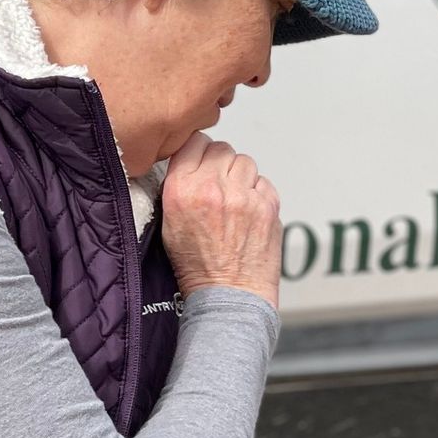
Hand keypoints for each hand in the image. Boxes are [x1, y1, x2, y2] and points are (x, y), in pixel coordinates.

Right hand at [161, 132, 280, 308]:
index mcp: (182, 190)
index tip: (200, 161)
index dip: (198, 151)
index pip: (194, 142)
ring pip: (245, 162)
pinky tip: (249, 213)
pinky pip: (264, 182)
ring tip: (234, 200)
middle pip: (222, 149)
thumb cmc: (198, 266)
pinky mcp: (267, 205)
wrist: (228, 294)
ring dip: (240, 176)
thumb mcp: (170, 223)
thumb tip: (193, 161)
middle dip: (220, 163)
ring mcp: (243, 196)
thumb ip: (179, 187)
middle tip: (219, 185)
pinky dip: (258, 193)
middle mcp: (213, 188)